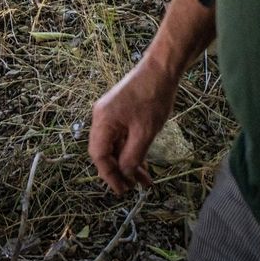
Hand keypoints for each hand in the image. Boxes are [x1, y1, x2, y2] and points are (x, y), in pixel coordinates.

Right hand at [88, 58, 179, 194]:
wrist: (161, 70)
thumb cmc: (152, 99)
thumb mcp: (144, 133)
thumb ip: (132, 157)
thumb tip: (124, 174)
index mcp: (102, 122)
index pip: (98, 155)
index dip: (109, 175)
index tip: (123, 190)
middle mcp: (101, 118)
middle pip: (104, 152)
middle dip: (118, 172)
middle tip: (132, 189)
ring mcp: (110, 114)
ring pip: (115, 146)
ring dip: (128, 163)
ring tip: (144, 182)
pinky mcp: (120, 112)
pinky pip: (122, 137)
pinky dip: (131, 151)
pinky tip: (144, 164)